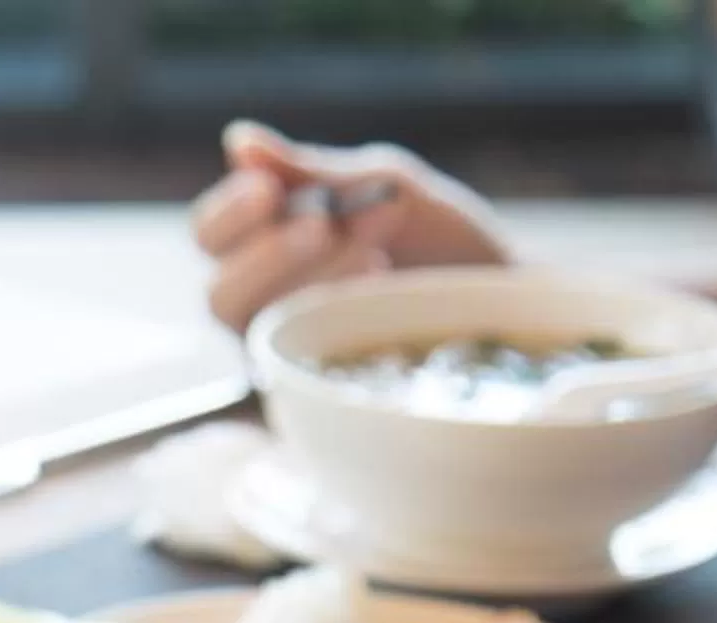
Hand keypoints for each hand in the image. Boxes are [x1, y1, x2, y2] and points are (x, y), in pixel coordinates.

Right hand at [191, 121, 510, 332]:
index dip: (228, 215)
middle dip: (268, 253)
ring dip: (305, 281)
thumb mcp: (381, 185)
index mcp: (269, 249)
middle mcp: (267, 309)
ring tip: (373, 250)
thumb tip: (238, 139)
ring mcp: (292, 355)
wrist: (505, 298)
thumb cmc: (442, 241)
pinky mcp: (321, 390)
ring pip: (256, 329)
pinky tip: (379, 286)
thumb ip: (311, 170)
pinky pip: (296, 363)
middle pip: (219, 293)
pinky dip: (331, 316)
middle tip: (324, 221)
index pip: (210, 237)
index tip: (268, 188)